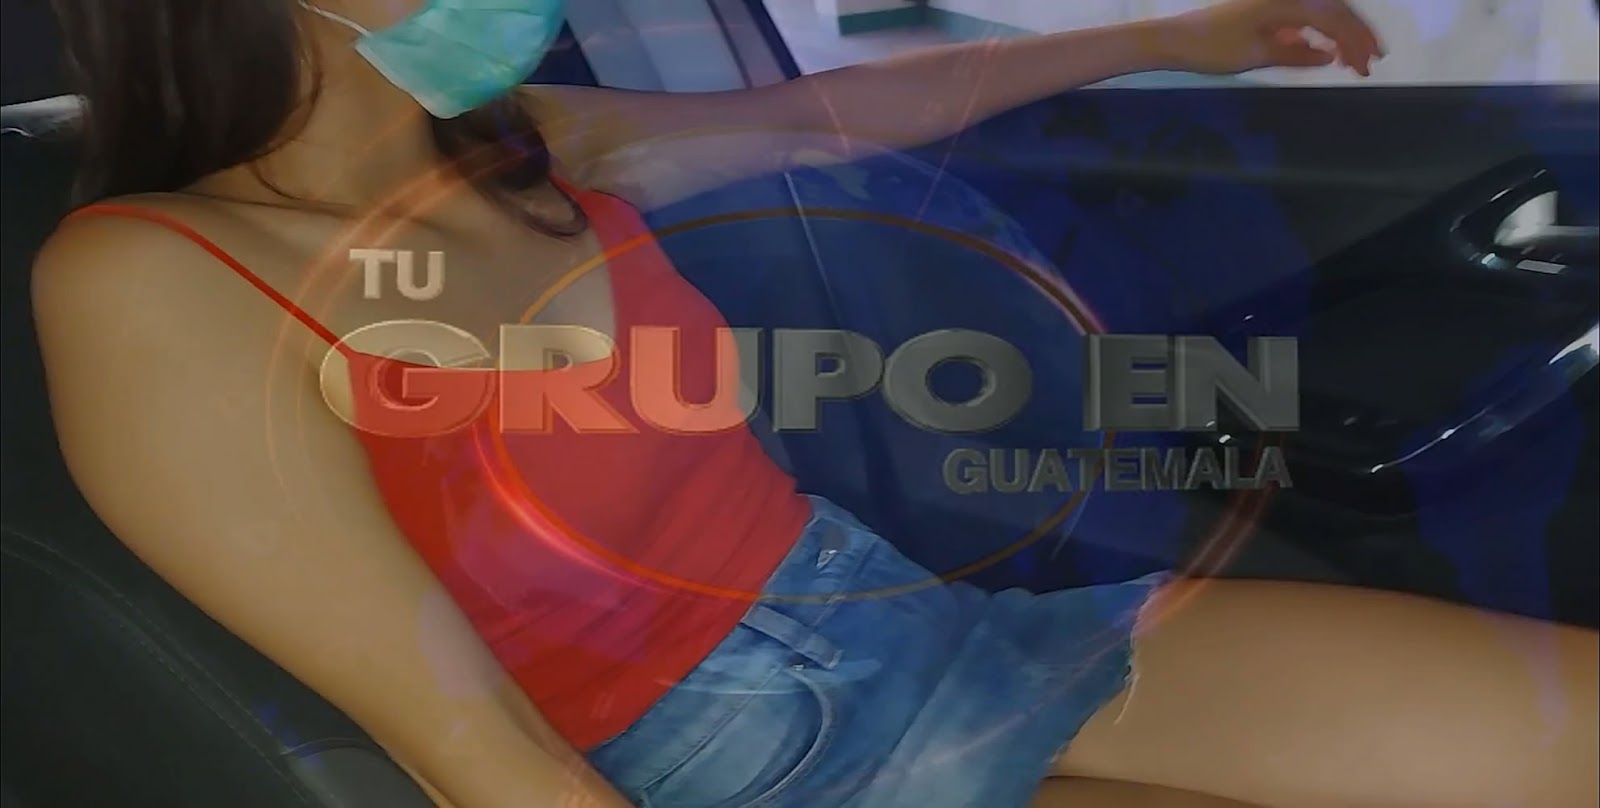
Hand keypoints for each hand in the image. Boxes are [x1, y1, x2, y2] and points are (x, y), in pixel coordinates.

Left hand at [1148, 0, 1386, 76]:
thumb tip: (1329, 56)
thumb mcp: (1257, 55)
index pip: (1334, 18)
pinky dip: (1318, 32)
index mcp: (1287, 2)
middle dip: (1356, 34)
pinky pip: (1302, 16)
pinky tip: (1323, 50)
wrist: (1175, 40)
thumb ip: (1296, 54)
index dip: (1355, 41)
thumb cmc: (1213, 47)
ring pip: (1320, 12)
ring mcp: (1275, 1)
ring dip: (1340, 33)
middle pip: (1334, 10)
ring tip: (1353, 58)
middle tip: (1372, 60)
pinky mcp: (1265, 10)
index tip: (1368, 65)